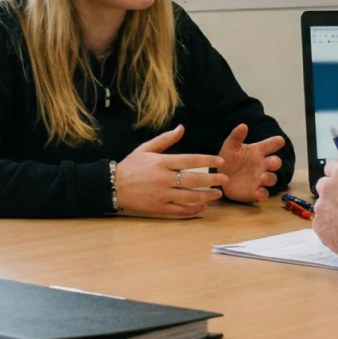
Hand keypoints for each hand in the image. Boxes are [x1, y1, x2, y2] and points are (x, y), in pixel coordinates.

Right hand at [114, 125, 228, 217]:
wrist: (112, 186)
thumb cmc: (130, 166)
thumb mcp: (145, 148)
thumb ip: (165, 139)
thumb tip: (182, 128)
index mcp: (161, 162)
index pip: (190, 160)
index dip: (207, 160)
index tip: (221, 161)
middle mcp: (163, 178)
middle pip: (193, 180)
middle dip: (212, 180)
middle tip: (225, 179)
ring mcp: (161, 195)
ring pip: (189, 197)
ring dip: (206, 196)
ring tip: (218, 194)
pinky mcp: (158, 207)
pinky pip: (179, 210)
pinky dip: (193, 209)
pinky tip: (202, 207)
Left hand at [215, 123, 285, 202]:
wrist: (220, 178)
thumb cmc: (228, 159)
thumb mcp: (230, 146)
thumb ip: (236, 136)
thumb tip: (243, 126)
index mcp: (257, 152)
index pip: (270, 145)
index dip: (275, 142)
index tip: (280, 140)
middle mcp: (262, 165)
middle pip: (275, 163)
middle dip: (276, 162)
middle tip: (272, 162)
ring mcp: (260, 179)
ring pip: (272, 178)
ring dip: (269, 178)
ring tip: (262, 177)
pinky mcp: (256, 191)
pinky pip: (264, 194)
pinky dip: (263, 194)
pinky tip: (258, 193)